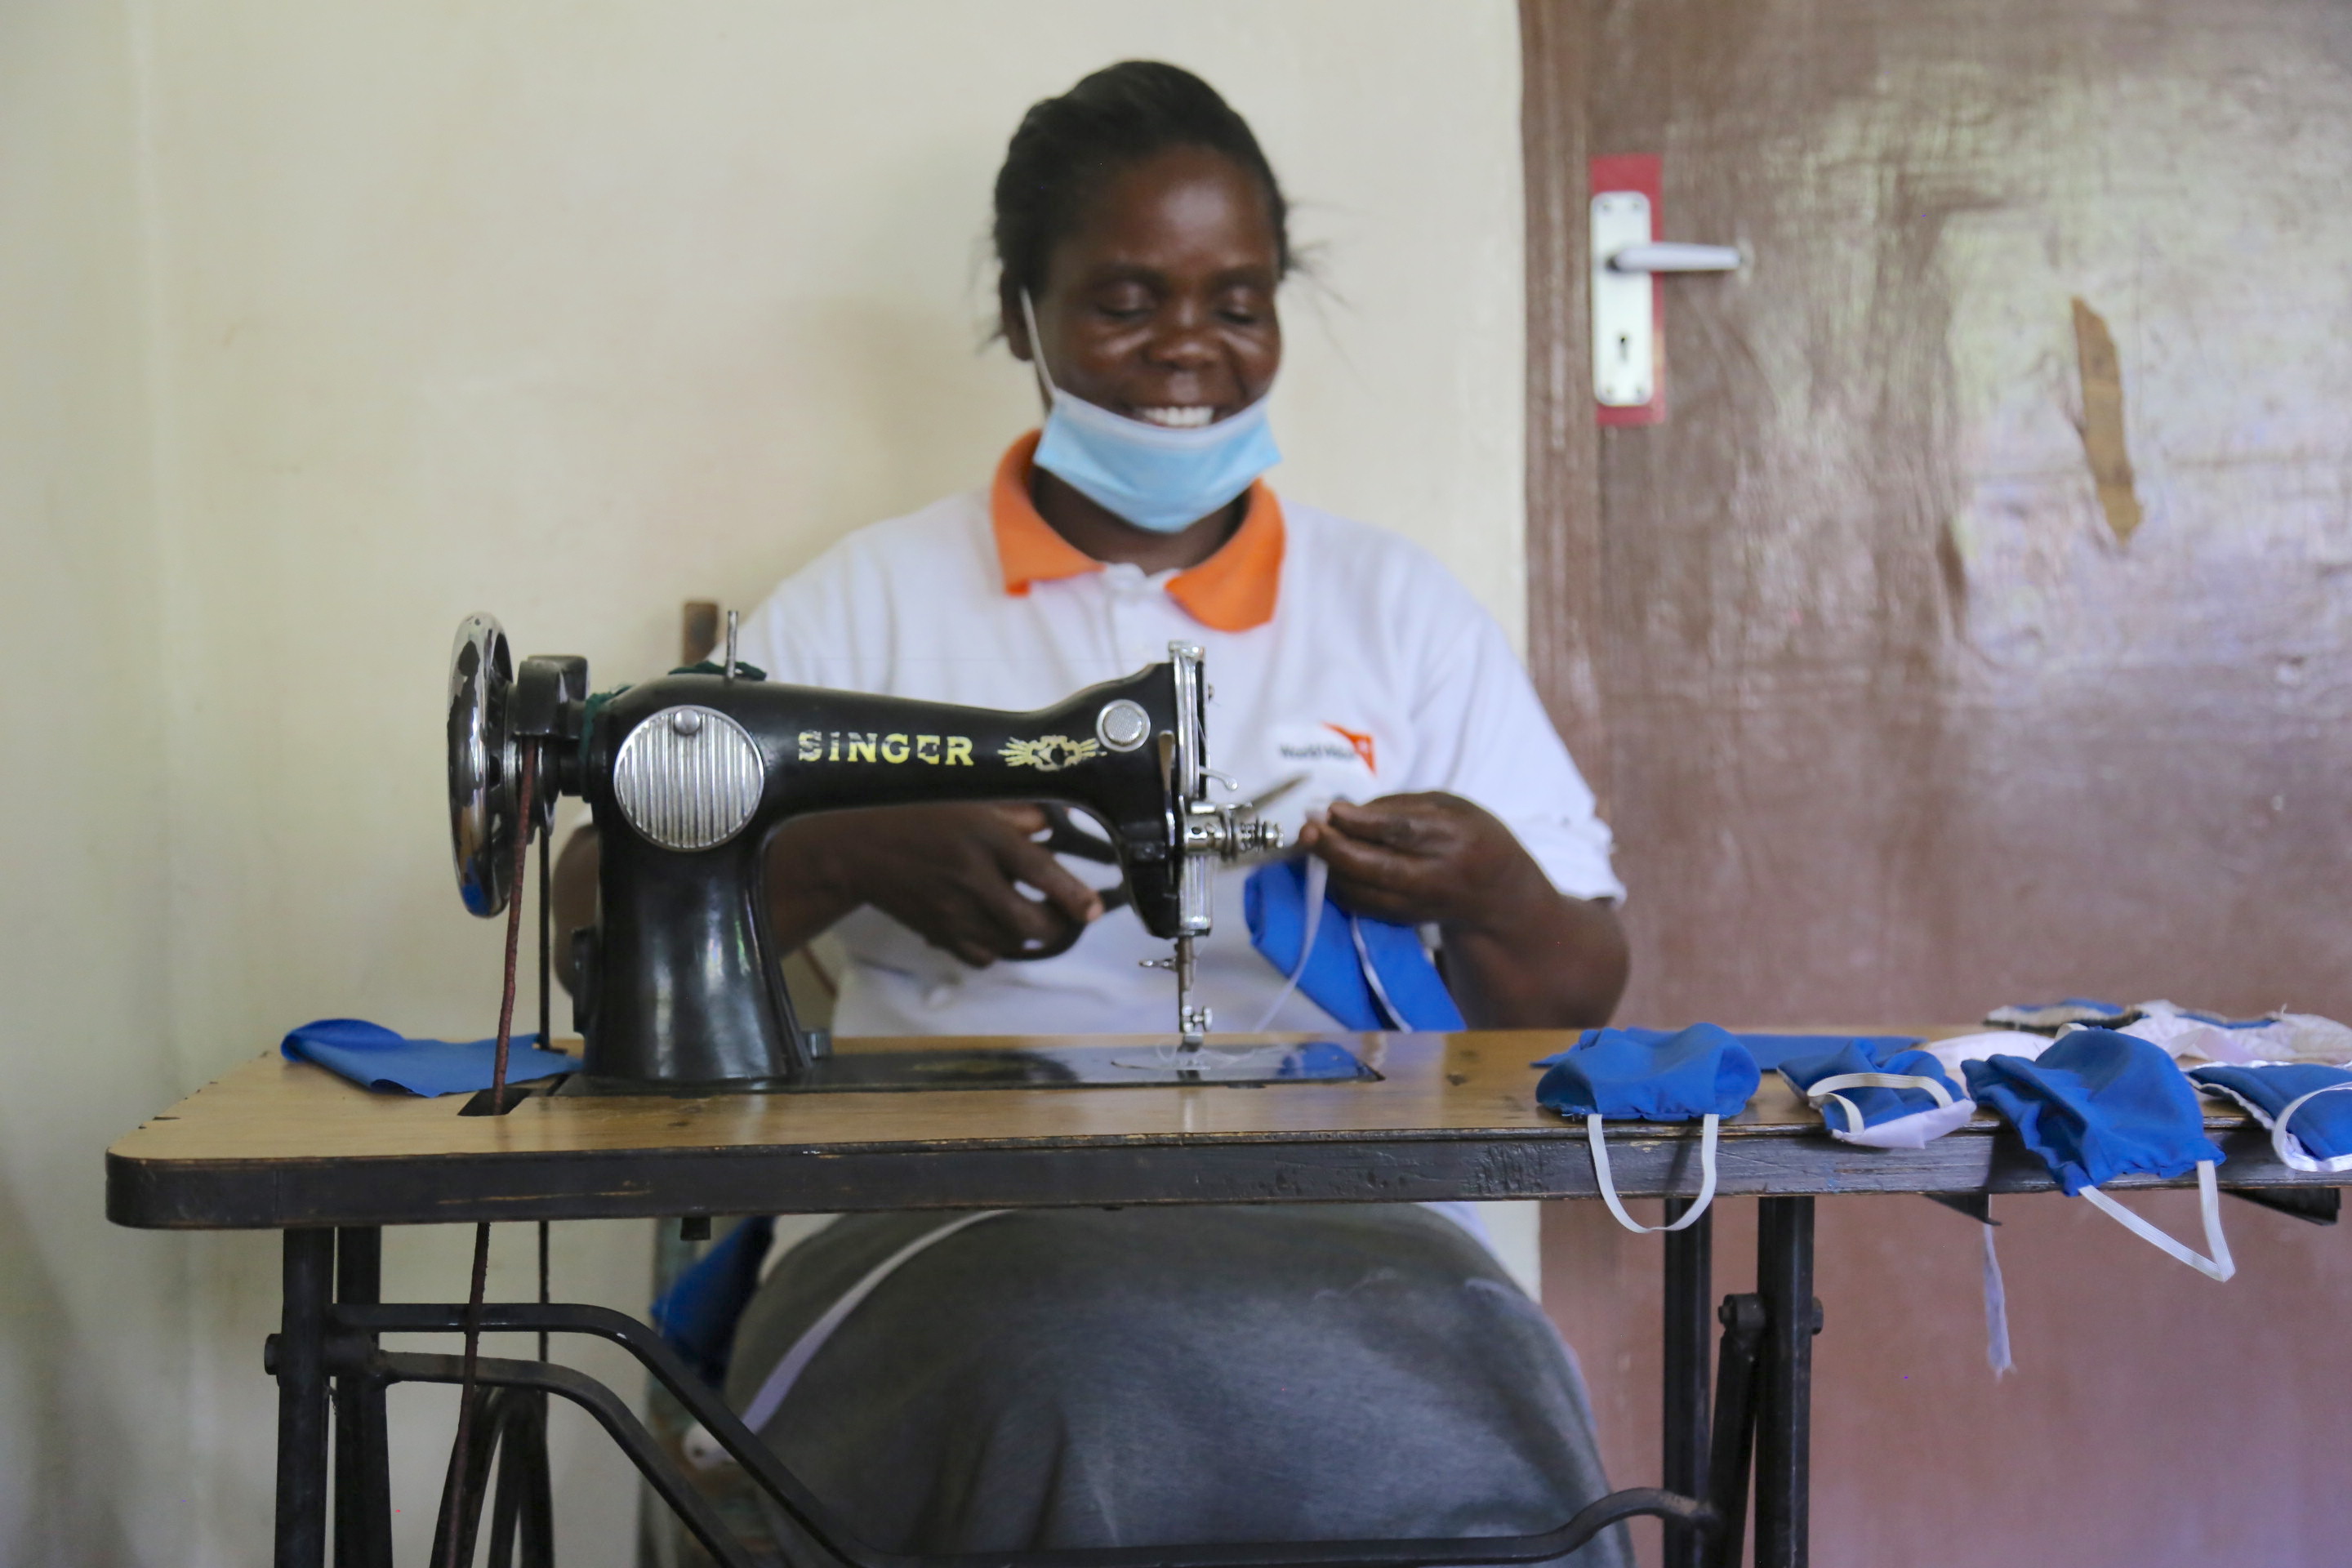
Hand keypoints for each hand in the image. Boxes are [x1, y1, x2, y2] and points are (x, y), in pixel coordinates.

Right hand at [770, 802, 1104, 967]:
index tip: (1094, 909)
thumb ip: (1014, 815)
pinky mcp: (939, 933)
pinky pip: (981, 957)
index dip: (1073, 896)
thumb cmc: (917, 816)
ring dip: (1026, 934)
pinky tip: (993, 929)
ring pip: (1010, 943)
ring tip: (1028, 916)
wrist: (860, 848)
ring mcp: (953, 912)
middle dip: (1056, 925)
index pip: (1041, 872)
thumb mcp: (969, 801)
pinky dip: (995, 948)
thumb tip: (1050, 828)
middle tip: (1065, 915)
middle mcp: (972, 878)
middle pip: (1030, 922)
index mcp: (984, 837)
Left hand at [1297, 792, 1627, 1027]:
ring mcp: (1422, 903)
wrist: (1497, 893)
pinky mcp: (1406, 920)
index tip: (1330, 811)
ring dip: (1331, 870)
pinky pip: (1365, 906)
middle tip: (1308, 831)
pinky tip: (1330, 866)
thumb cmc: (1469, 835)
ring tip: (1313, 844)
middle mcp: (1439, 875)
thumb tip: (1344, 812)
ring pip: (1366, 892)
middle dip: (1336, 850)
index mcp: (1455, 836)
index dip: (1363, 822)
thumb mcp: (1449, 805)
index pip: (1404, 830)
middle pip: (1379, 868)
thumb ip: (1401, 806)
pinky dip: (1341, 886)